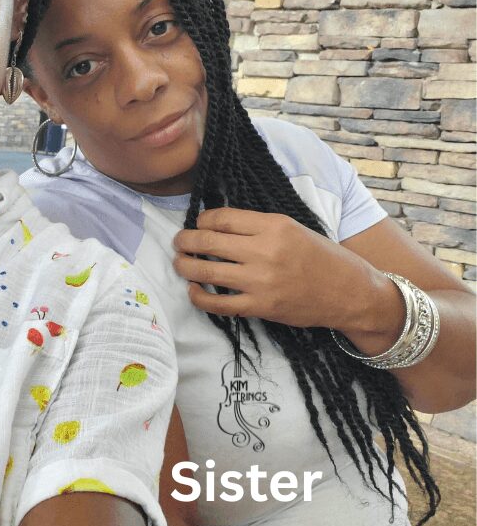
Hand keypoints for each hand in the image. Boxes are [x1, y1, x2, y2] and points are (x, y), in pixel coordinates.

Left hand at [172, 207, 394, 332]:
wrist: (348, 292)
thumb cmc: (320, 256)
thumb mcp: (291, 227)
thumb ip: (258, 225)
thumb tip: (220, 223)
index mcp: (273, 225)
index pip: (222, 218)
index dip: (202, 220)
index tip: (198, 223)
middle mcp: (264, 251)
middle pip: (209, 241)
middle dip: (186, 240)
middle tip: (178, 241)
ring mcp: (260, 281)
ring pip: (207, 270)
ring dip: (185, 265)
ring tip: (179, 262)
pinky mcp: (260, 307)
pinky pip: (219, 303)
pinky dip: (199, 296)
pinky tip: (193, 290)